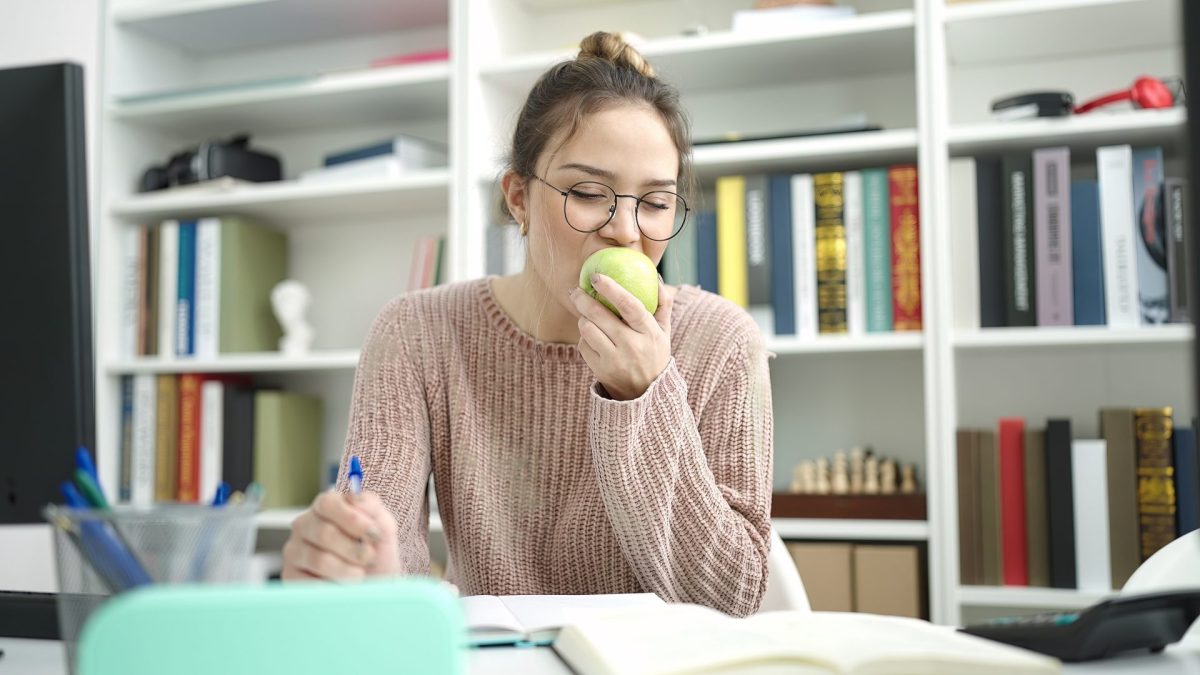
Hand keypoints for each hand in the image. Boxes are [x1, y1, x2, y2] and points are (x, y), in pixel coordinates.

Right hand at [281, 489, 401, 580]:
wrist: (375, 586)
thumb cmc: (376, 553)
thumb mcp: (383, 527)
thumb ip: (372, 507)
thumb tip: (355, 498)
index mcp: (325, 507)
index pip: (327, 503)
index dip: (352, 519)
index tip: (374, 534)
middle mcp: (304, 525)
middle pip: (324, 533)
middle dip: (354, 549)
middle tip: (370, 558)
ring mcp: (294, 551)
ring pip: (319, 560)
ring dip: (347, 571)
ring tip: (360, 575)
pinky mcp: (290, 577)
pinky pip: (310, 583)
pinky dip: (333, 587)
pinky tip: (341, 587)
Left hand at [569, 275, 674, 400]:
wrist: (646, 393)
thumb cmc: (654, 354)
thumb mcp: (664, 332)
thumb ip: (663, 304)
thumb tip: (655, 276)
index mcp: (649, 333)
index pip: (629, 306)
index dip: (611, 289)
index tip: (597, 277)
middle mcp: (632, 346)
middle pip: (600, 316)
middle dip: (583, 299)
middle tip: (576, 290)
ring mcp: (614, 360)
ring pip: (587, 329)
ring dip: (583, 318)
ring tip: (586, 315)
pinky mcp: (600, 370)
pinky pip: (583, 345)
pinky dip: (584, 336)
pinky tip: (591, 335)